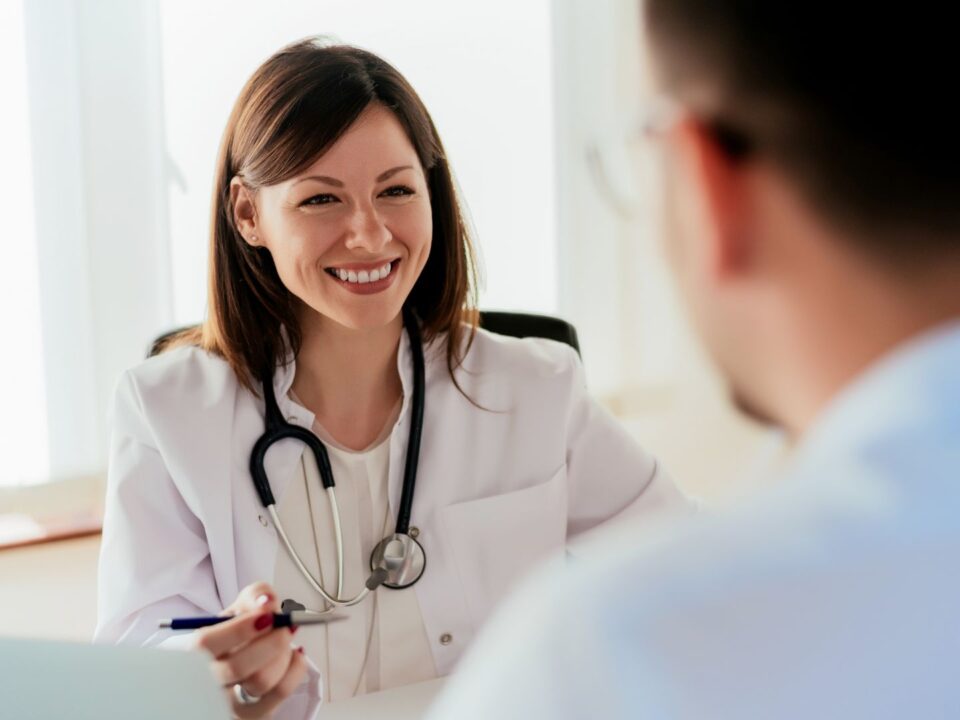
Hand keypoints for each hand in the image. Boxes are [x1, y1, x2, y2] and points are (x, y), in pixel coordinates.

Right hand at [192, 582, 307, 718]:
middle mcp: (207, 682)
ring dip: (283, 652)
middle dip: (270, 639)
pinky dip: (296, 666)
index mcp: (193, 653)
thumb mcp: (238, 609)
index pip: (206, 644)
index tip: (266, 613)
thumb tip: (266, 601)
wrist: (239, 661)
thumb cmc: (237, 635)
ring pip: (262, 680)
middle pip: (238, 666)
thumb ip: (253, 596)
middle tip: (283, 625)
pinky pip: (281, 691)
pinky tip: (294, 654)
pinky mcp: (254, 714)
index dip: (239, 627)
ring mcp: (230, 703)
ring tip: (283, 639)